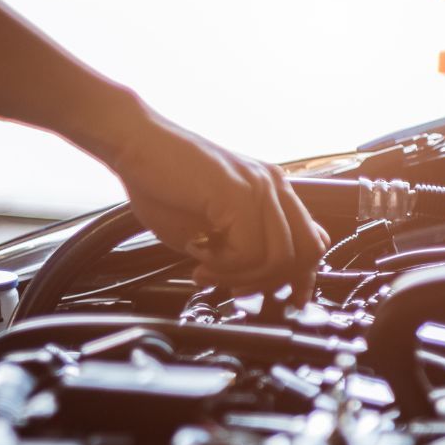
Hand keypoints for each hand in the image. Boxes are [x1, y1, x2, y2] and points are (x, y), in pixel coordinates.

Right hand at [104, 113, 328, 298]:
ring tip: (207, 271)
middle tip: (233, 289)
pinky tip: (198, 256)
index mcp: (271, 191)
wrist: (133, 144)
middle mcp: (274, 186)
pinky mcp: (240, 193)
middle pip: (306, 253)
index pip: (311, 240)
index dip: (302, 278)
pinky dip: (224, 265)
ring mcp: (260, 187)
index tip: (283, 299)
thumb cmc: (160, 183)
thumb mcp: (206, 226)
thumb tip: (253, 280)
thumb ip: (235, 248)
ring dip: (240, 276)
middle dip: (269, 283)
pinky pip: (249, 251)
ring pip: (279, 258)